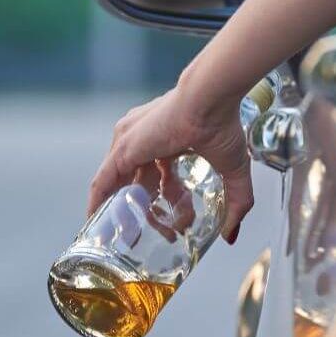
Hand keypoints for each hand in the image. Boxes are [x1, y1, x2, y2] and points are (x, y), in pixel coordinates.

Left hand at [88, 85, 252, 243]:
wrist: (209, 101)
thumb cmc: (223, 125)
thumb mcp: (233, 170)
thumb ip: (238, 202)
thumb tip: (232, 235)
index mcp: (169, 139)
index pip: (159, 173)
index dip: (165, 199)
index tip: (174, 221)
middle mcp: (145, 138)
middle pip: (138, 181)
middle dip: (145, 209)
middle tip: (152, 234)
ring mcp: (130, 141)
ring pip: (121, 182)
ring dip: (124, 209)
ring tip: (124, 235)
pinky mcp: (123, 148)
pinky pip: (103, 180)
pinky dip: (100, 200)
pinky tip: (98, 220)